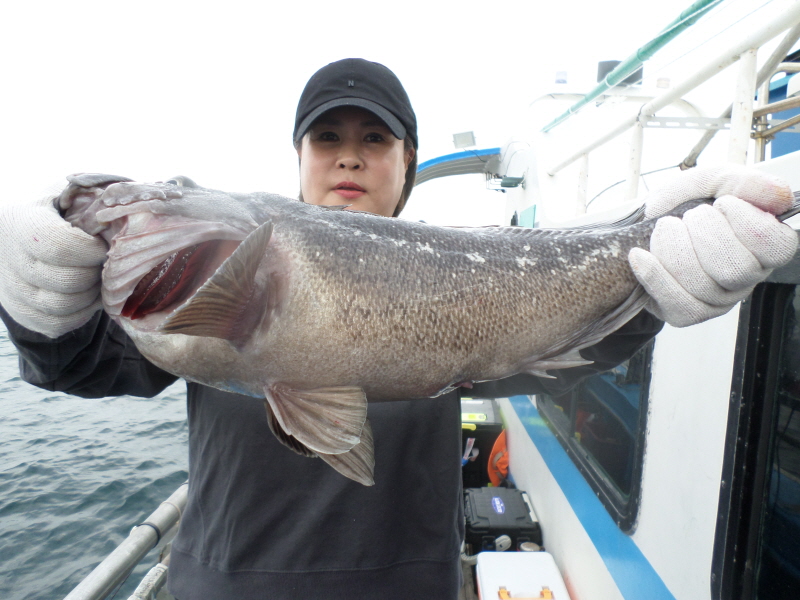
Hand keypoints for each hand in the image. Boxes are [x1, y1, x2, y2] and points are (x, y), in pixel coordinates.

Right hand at [0, 187, 107, 337]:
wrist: (22, 238)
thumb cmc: (59, 213)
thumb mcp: (71, 194)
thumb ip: (95, 196)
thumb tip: (126, 209)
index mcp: (23, 221)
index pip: (59, 246)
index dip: (90, 251)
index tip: (102, 247)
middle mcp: (10, 257)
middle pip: (66, 280)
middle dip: (95, 274)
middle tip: (104, 264)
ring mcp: (12, 288)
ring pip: (62, 306)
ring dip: (90, 296)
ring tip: (97, 279)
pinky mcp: (21, 312)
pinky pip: (57, 324)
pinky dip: (80, 314)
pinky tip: (87, 295)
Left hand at [629, 165, 797, 326]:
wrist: (641, 228)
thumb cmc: (682, 206)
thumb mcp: (711, 182)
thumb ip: (743, 182)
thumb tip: (779, 195)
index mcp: (764, 245)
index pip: (777, 246)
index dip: (747, 222)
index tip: (723, 203)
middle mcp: (746, 277)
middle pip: (735, 268)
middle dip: (703, 232)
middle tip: (691, 217)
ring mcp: (718, 299)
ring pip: (702, 284)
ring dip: (674, 247)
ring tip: (666, 229)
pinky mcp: (687, 313)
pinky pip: (676, 302)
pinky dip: (653, 274)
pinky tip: (641, 256)